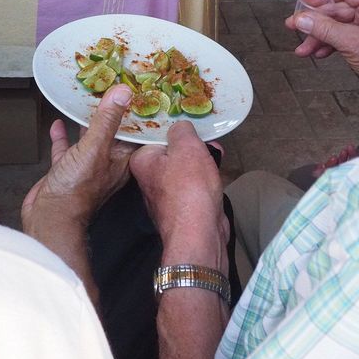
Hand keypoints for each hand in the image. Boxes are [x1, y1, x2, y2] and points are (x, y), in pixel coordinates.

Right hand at [22, 84, 135, 231]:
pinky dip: (63, 136)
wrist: (49, 216)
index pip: (134, 131)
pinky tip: (58, 123)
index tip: (135, 90)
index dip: (135, 111)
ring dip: (86, 122)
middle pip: (111, 132)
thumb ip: (107, 120)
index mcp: (121, 159)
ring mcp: (86, 167)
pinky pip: (67, 149)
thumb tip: (123, 92)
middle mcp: (107, 163)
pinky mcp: (66, 171)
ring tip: (85, 101)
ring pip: (89, 139)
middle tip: (108, 88)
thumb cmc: (77, 190)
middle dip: (109, 112)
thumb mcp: (94, 148)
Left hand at [130, 122, 226, 270]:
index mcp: (142, 160)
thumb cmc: (189, 189)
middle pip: (173, 150)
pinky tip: (216, 174)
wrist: (200, 234)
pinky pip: (194, 183)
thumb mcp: (187, 146)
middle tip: (209, 141)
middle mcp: (149, 177)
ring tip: (216, 155)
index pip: (156, 135)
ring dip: (203, 160)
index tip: (191, 124)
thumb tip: (182, 127)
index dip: (177, 128)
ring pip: (186, 167)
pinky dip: (206, 178)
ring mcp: (166, 193)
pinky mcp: (182, 205)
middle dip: (194, 146)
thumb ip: (182, 130)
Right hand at [284, 0, 358, 113]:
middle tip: (294, 27)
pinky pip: (341, 39)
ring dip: (318, 36)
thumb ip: (325, 29)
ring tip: (303, 49)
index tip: (302, 5)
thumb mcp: (354, 44)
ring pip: (336, 26)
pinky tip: (317, 53)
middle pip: (337, 8)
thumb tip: (302, 19)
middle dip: (315, 21)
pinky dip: (327, 45)